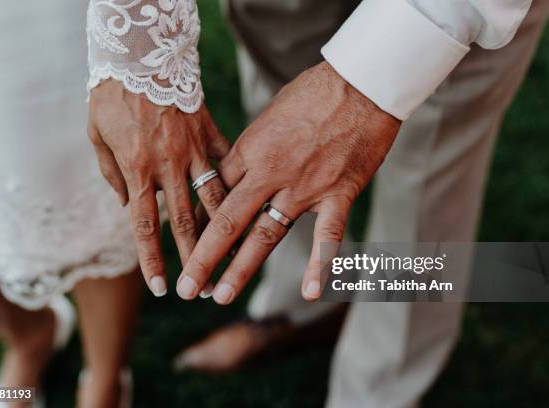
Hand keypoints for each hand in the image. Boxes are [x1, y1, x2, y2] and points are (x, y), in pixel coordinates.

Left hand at [88, 79, 230, 295]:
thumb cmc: (112, 96)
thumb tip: (128, 206)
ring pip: (214, 198)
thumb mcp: (98, 136)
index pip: (145, 225)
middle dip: (196, 258)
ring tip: (233, 257)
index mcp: (138, 169)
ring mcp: (194, 149)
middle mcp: (170, 165)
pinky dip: (237, 186)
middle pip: (186, 221)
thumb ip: (113, 175)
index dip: (153, 259)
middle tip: (203, 287)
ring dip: (223, 232)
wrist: (140, 54)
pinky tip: (250, 206)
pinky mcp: (210, 133)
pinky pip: (228, 163)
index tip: (162, 288)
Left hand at [176, 62, 400, 303]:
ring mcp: (304, 187)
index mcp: (250, 150)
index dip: (199, 222)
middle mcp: (270, 173)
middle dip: (203, 258)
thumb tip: (236, 171)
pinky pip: (327, 236)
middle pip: (228, 221)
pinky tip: (308, 292)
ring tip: (220, 295)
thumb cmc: (313, 93)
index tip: (187, 243)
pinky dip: (318, 265)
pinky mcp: (338, 193)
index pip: (215, 195)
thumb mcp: (268, 116)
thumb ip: (252, 149)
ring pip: (266, 235)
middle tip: (187, 288)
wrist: (361, 82)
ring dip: (241, 269)